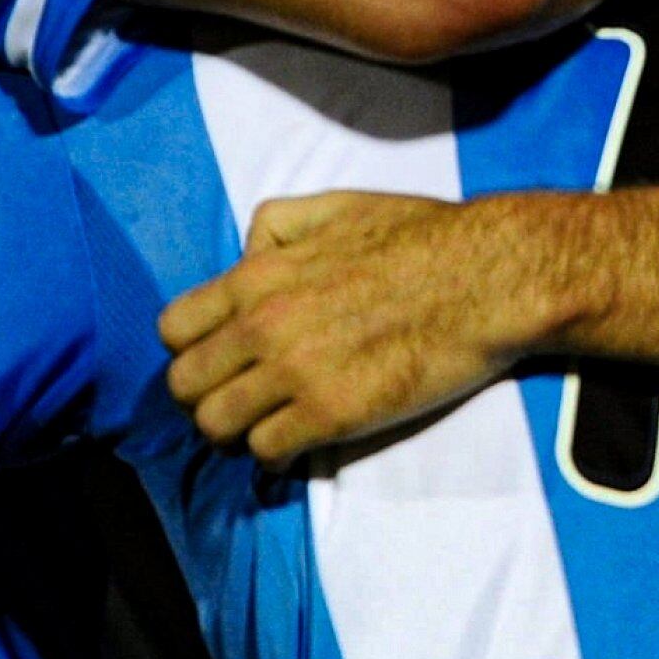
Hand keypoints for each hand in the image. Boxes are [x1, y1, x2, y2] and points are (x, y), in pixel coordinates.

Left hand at [159, 191, 559, 463]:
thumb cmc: (419, 236)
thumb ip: (276, 225)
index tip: (218, 357)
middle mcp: (263, 326)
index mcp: (258, 276)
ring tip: (264, 424)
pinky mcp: (332, 415)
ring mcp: (295, 374)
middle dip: (204, 395)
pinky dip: (275, 453)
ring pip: (216, 426)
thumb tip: (246, 256)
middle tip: (238, 397)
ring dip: (235, 429)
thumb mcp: (336, 205)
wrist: (485, 277)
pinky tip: (296, 441)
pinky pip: (267, 451)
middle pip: (184, 386)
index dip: (191, 348)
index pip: (173, 330)